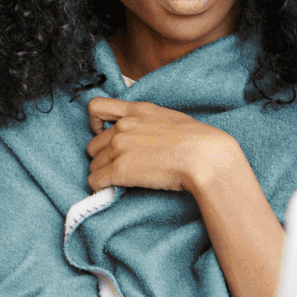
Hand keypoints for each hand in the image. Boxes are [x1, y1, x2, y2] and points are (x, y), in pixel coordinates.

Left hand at [85, 97, 235, 193]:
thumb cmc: (196, 139)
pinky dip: (100, 186)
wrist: (203, 156)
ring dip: (102, 172)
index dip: (94, 123)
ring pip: (94, 164)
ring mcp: (119, 148)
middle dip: (102, 155)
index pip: (96, 107)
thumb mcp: (169, 117)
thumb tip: (145, 133)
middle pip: (93, 144)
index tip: (101, 132)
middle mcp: (123, 127)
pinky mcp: (120, 170)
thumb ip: (148, 121)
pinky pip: (95, 180)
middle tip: (116, 164)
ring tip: (118, 179)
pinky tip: (111, 189)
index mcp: (136, 111)